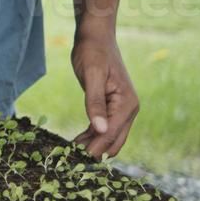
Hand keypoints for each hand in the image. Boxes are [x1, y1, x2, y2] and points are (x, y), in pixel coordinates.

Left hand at [71, 32, 138, 157]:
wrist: (96, 36)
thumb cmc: (93, 52)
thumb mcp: (91, 75)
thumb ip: (94, 102)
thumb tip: (99, 129)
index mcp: (127, 104)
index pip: (110, 134)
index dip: (94, 149)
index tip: (77, 162)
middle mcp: (128, 109)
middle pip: (113, 140)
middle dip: (95, 153)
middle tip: (72, 164)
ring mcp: (121, 109)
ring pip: (109, 137)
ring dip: (92, 146)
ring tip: (71, 157)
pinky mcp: (111, 106)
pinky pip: (103, 127)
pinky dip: (91, 136)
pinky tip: (76, 143)